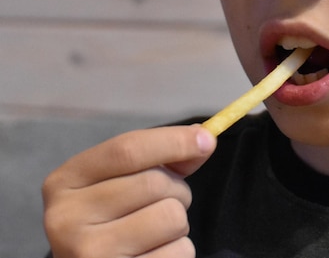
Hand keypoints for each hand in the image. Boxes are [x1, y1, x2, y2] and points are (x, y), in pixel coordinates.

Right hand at [42, 125, 215, 257]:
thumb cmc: (111, 220)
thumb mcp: (121, 182)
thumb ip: (162, 159)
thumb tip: (204, 139)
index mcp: (64, 182)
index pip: (127, 150)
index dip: (173, 141)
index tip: (208, 139)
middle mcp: (67, 218)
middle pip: (154, 183)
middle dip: (177, 190)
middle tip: (163, 204)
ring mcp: (89, 254)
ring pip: (172, 217)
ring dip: (178, 223)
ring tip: (156, 233)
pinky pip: (179, 251)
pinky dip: (178, 251)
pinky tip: (154, 254)